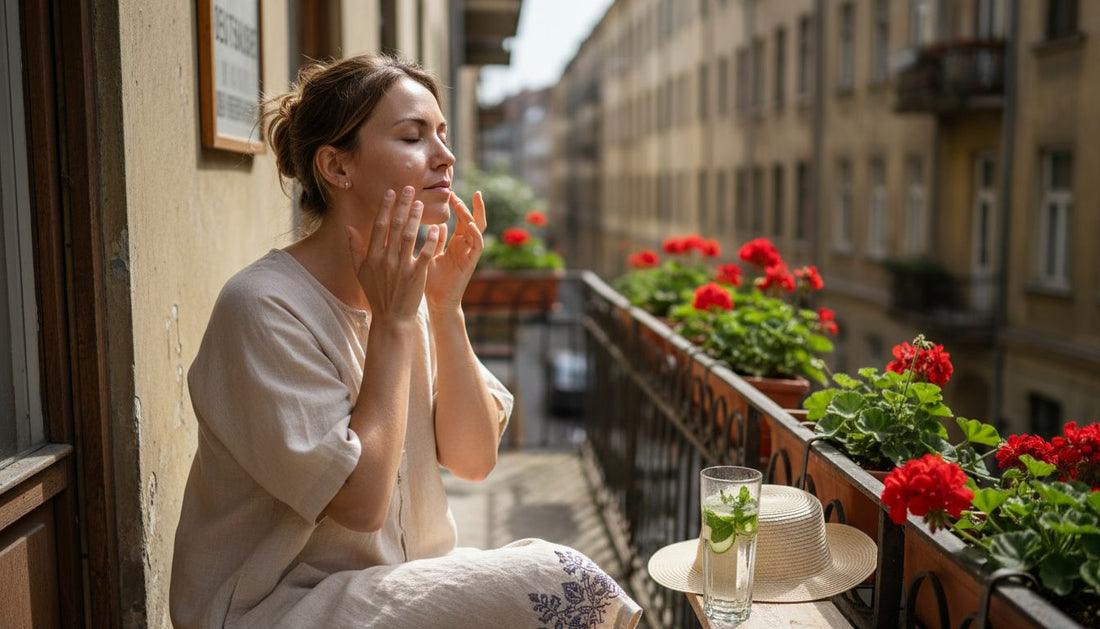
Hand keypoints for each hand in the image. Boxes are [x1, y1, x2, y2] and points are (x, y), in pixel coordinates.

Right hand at [346, 186, 441, 322]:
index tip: (391, 192)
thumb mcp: (360, 272)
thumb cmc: (376, 294)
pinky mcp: (417, 276)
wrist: (391, 318)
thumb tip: (349, 228)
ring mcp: (402, 267)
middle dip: (403, 205)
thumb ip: (355, 249)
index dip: (386, 207)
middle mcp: (386, 260)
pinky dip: (431, 240)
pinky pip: (425, 253)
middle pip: (395, 226)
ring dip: (415, 217)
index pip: (379, 226)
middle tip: (410, 189)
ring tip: (420, 203)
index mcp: (372, 257)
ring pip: (410, 236)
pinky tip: (437, 227)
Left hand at [425, 191, 486, 310]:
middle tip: (455, 192)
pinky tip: (468, 223)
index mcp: (456, 244)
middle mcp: (465, 247)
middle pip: (472, 220)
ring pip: (475, 228)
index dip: (457, 205)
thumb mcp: (431, 256)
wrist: (437, 303)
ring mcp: (470, 254)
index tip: (449, 192)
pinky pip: (477, 245)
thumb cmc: (432, 282)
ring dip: (469, 215)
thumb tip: (437, 225)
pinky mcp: (471, 263)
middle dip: (466, 205)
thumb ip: (436, 241)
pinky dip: (475, 233)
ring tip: (461, 202)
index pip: (460, 219)